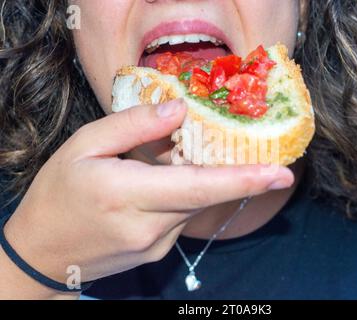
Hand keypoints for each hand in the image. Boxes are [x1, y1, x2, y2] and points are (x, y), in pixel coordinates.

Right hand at [3, 99, 293, 292]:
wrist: (41, 254)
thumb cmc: (57, 194)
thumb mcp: (83, 146)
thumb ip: (133, 125)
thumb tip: (180, 110)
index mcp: (125, 194)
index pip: (197, 187)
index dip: (243, 180)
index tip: (281, 173)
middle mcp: (148, 225)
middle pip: (205, 195)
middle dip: (238, 176)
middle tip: (266, 162)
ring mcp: (156, 244)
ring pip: (195, 204)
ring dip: (198, 179)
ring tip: (167, 163)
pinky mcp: (158, 251)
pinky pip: (183, 216)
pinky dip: (184, 194)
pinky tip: (160, 183)